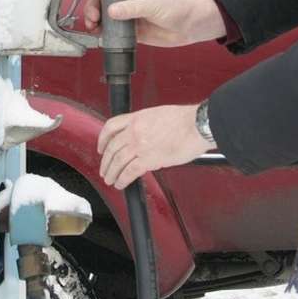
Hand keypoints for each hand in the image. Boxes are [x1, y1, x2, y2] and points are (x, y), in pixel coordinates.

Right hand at [82, 0, 225, 47]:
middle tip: (91, 18)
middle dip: (91, 8)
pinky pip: (112, 32)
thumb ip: (131, 8)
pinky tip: (100, 36)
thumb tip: (111, 11)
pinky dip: (104, 34)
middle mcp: (127, 1)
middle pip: (101, 2)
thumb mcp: (153, 4)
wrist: (191, 26)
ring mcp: (129, 16)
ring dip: (95, 22)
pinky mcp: (132, 32)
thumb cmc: (176, 7)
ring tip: (93, 28)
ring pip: (105, 18)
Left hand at [97, 104, 211, 188]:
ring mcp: (140, 146)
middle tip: (104, 169)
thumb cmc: (185, 119)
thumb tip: (144, 136)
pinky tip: (121, 184)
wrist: (196, 125)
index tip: (101, 147)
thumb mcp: (158, 114)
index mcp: (137, 118)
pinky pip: (129, 172)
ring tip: (110, 179)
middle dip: (105, 161)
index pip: (111, 126)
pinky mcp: (148, 159)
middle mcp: (134, 131)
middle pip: (111, 148)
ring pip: (117, 161)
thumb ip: (146, 125)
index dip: (102, 139)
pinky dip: (122, 180)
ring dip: (111, 172)